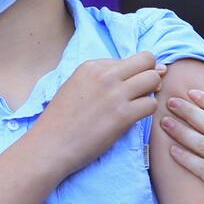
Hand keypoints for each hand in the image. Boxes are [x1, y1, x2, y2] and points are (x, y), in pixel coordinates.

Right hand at [33, 52, 165, 176]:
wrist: (50, 145)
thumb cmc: (64, 119)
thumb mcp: (78, 86)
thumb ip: (106, 77)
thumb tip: (148, 69)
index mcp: (92, 66)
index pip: (131, 59)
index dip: (137, 72)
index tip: (130, 87)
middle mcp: (105, 76)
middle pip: (147, 61)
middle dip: (151, 75)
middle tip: (143, 92)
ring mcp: (115, 94)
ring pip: (153, 80)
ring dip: (152, 93)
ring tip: (137, 106)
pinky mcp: (123, 115)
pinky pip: (152, 104)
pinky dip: (148, 111)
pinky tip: (134, 118)